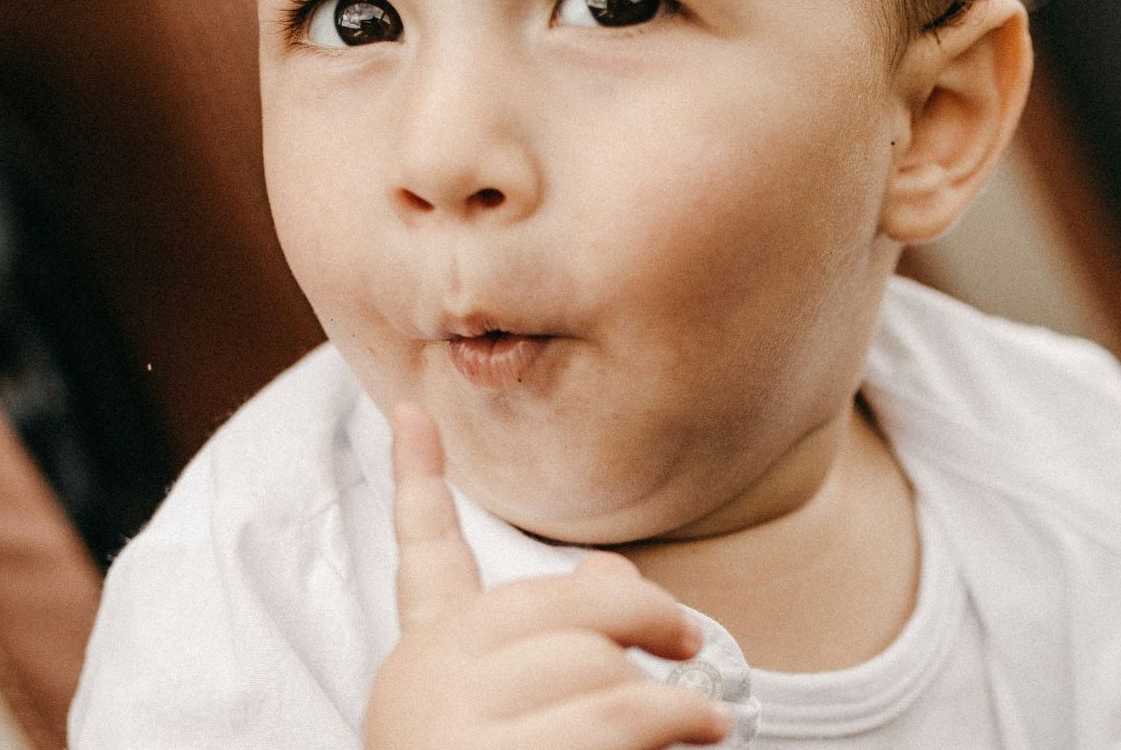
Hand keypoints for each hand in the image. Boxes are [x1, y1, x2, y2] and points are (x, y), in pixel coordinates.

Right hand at [363, 401, 730, 749]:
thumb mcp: (513, 717)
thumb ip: (552, 640)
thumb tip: (613, 577)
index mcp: (426, 665)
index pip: (422, 557)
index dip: (415, 477)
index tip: (411, 404)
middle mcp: (428, 685)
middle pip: (564, 605)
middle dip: (643, 620)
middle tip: (692, 650)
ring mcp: (458, 728)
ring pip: (605, 665)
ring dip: (677, 700)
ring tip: (709, 728)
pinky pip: (623, 720)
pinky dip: (682, 732)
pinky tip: (705, 746)